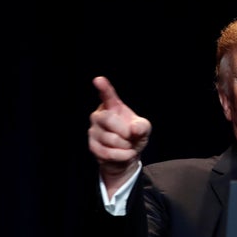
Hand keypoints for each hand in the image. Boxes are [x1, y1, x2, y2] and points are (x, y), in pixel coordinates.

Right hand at [88, 76, 151, 190]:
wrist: (128, 156)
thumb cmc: (134, 137)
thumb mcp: (144, 129)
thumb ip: (142, 126)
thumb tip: (133, 129)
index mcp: (112, 106)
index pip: (107, 95)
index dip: (104, 88)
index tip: (99, 80)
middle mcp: (99, 115)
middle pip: (108, 120)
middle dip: (124, 131)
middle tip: (130, 136)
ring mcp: (93, 131)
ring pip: (110, 139)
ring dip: (125, 146)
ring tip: (127, 145)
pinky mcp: (92, 146)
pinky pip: (108, 153)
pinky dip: (122, 156)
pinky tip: (125, 153)